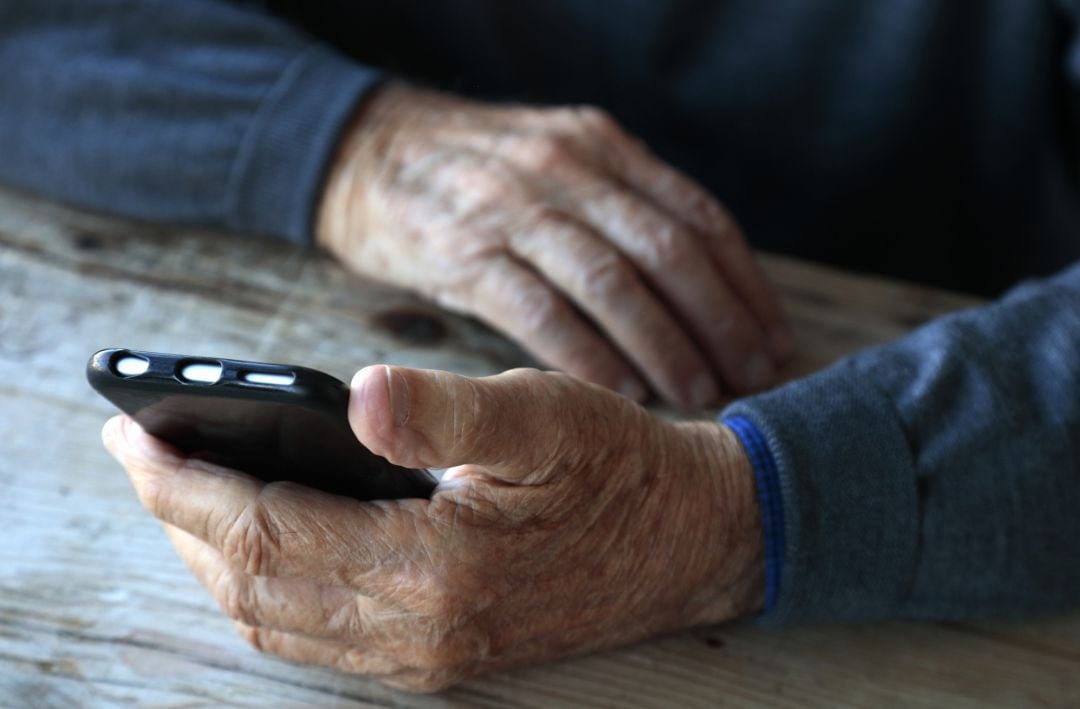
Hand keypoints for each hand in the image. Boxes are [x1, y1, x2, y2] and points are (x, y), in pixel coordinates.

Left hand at [103, 365, 763, 691]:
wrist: (689, 537)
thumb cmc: (619, 468)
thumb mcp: (544, 415)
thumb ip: (449, 410)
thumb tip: (364, 397)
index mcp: (435, 568)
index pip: (266, 534)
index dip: (189, 485)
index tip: (134, 436)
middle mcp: (419, 630)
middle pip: (253, 588)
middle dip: (182, 522)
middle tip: (142, 458)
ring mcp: (427, 653)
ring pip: (277, 621)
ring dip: (216, 559)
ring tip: (185, 496)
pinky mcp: (440, 653)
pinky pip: (317, 636)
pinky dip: (266, 590)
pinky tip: (261, 544)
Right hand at [317, 84, 790, 408]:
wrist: (366, 150)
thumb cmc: (475, 172)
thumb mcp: (559, 160)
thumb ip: (620, 206)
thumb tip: (692, 286)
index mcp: (603, 147)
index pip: (699, 216)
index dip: (745, 285)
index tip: (773, 338)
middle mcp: (569, 168)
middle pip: (669, 252)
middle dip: (720, 322)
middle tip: (751, 377)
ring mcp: (515, 209)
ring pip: (613, 284)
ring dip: (666, 346)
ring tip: (698, 393)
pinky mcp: (465, 253)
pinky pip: (542, 313)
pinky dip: (589, 357)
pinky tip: (621, 393)